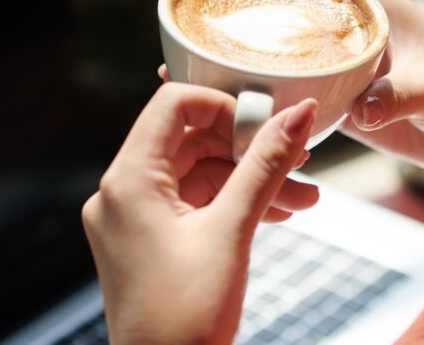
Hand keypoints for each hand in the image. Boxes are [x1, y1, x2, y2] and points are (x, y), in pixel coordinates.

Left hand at [82, 83, 318, 344]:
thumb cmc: (184, 320)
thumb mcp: (232, 230)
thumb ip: (266, 165)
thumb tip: (300, 114)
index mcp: (128, 181)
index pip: (174, 104)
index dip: (225, 106)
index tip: (266, 124)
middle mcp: (122, 193)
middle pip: (190, 137)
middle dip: (248, 147)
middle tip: (297, 158)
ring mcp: (133, 218)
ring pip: (199, 172)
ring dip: (251, 178)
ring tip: (302, 195)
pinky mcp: (148, 240)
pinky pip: (195, 201)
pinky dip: (234, 202)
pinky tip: (278, 212)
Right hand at [200, 0, 423, 255]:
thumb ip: (399, 96)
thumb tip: (359, 112)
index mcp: (371, 2)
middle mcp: (352, 23)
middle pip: (280, 1)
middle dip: (232, 2)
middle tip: (181, 11)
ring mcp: (344, 58)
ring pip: (279, 44)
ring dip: (238, 48)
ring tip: (186, 58)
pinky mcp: (342, 93)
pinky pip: (291, 81)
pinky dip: (258, 86)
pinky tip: (225, 100)